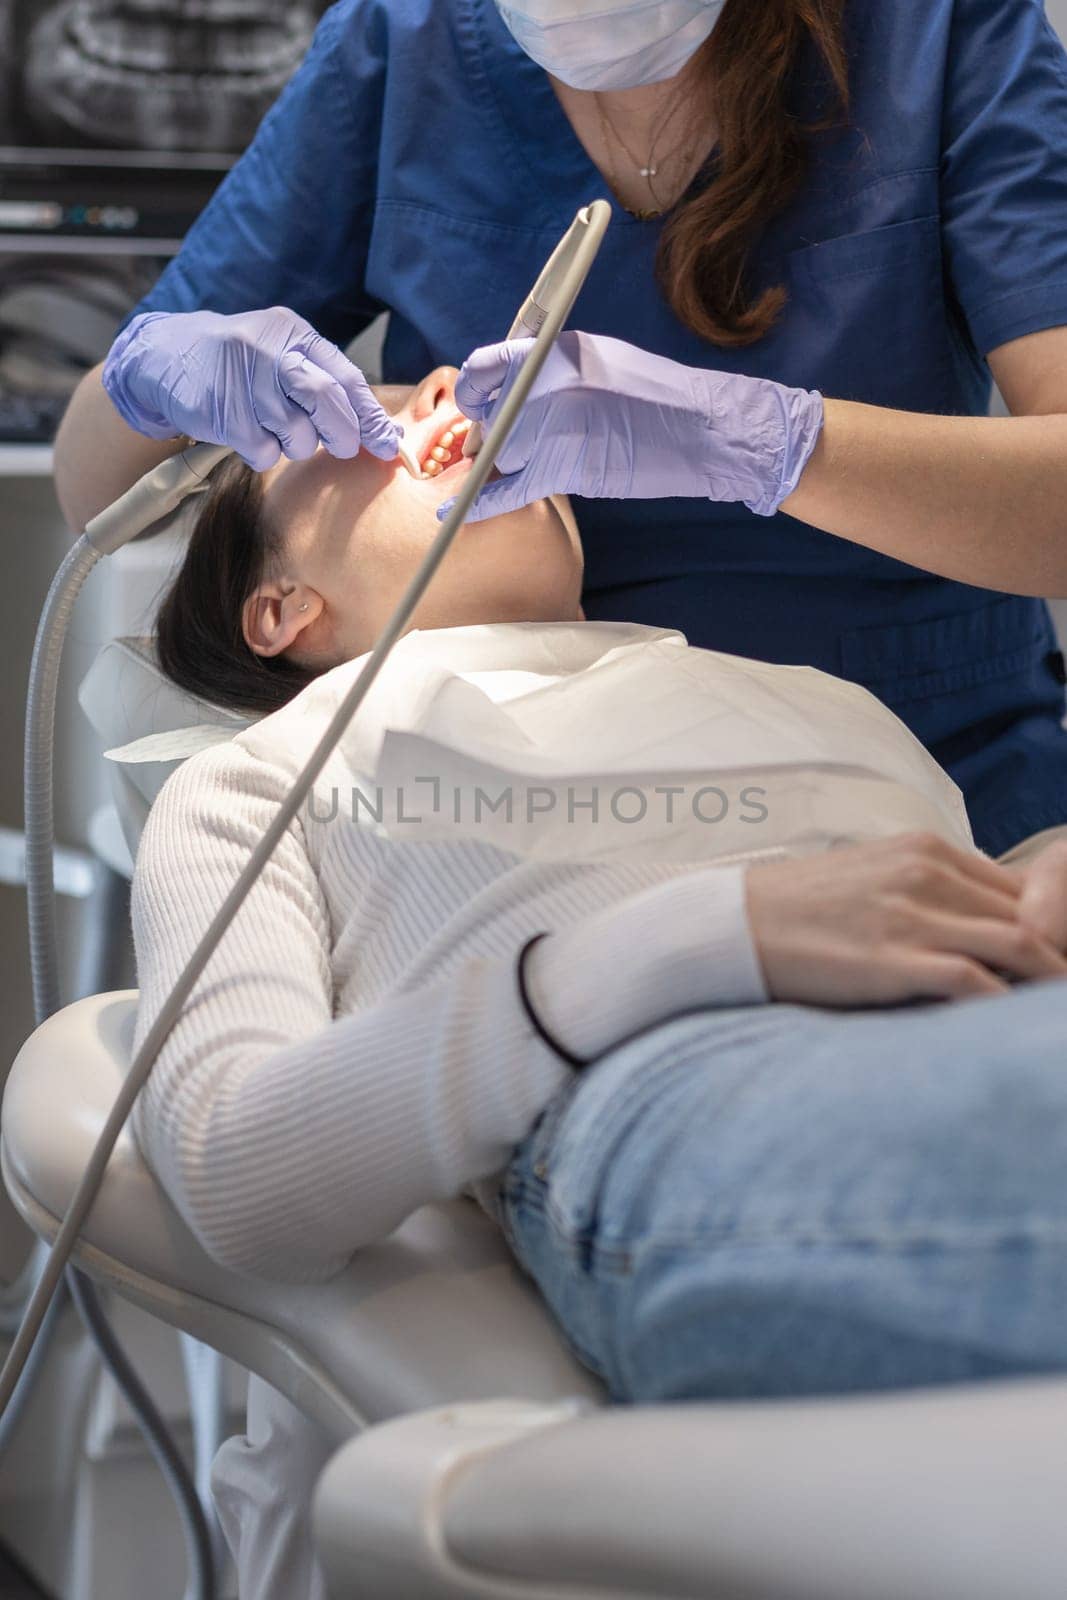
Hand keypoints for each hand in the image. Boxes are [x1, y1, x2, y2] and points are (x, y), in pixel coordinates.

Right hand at [102, 306, 400, 470]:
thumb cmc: (238, 364)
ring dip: (296, 444)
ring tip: (275, 428)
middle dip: (343, 433)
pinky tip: (249, 434)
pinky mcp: (223, 413)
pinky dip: (265, 454)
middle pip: (326, 399)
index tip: (390, 445)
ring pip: (297, 434)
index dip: (371, 416)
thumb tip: (381, 431)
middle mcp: (269, 350)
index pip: (346, 377)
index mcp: (293, 333)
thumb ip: (328, 385)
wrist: (164, 358)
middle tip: (343, 447)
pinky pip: (264, 452)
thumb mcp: (282, 356)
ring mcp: (243, 380)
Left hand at [437, 330, 822, 522]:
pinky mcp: (564, 468)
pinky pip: (507, 487)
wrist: (706, 430)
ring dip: (498, 463)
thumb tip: (515, 391)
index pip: (492, 364)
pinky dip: (477, 502)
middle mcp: (550, 383)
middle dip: (489, 430)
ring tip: (506, 465)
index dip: (475, 386)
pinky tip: (452, 512)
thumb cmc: (660, 400)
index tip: (473, 401)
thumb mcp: (603, 366)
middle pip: (493, 412)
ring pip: (501, 450)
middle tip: (490, 443)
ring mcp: (555, 425)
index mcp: (560, 351)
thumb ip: (559, 374)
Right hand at [744, 832, 1066, 1007]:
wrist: (732, 926)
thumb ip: (928, 890)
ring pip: (1021, 944)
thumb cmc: (801, 911)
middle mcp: (927, 873)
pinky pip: (975, 982)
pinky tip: (1012, 1025)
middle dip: (1061, 954)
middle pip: (1034, 914)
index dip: (1055, 928)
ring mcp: (911, 916)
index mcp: (927, 851)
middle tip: (1064, 988)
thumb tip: (976, 924)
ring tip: (1056, 1015)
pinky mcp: (892, 959)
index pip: (1023, 888)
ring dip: (1051, 980)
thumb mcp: (873, 878)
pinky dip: (1006, 1004)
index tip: (1059, 960)